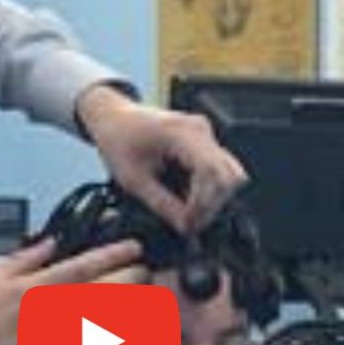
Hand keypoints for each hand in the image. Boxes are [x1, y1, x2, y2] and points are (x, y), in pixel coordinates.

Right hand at [0, 236, 144, 344]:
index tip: (133, 248)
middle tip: (142, 271)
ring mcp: (64, 344)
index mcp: (38, 289)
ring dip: (133, 308)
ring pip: (113, 323)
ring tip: (143, 299)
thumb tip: (51, 241)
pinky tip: (129, 336)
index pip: (85, 265)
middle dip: (133, 278)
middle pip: (108, 292)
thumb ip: (25, 258)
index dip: (115, 254)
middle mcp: (55, 316)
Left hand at [77, 85, 249, 233]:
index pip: (211, 172)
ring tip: (188, 212)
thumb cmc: (118, 140)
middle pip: (228, 176)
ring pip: (230, 174)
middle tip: (188, 223)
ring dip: (212, 198)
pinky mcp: (204, 141)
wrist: (113, 117)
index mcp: (181, 133)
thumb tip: (186, 227)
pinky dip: (208, 189)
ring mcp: (205, 133)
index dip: (203, 203)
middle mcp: (200, 129)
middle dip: (210, 205)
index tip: (187, 223)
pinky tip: (188, 198)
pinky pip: (220, 169)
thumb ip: (163, 205)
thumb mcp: (133, 179)